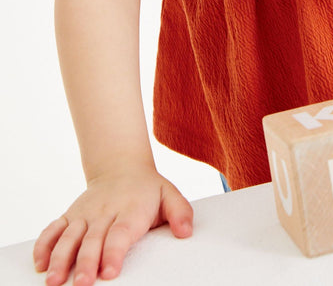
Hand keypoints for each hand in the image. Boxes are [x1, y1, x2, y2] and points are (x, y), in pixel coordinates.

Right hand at [33, 166, 192, 285]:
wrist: (121, 166)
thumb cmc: (147, 189)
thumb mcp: (169, 194)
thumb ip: (180, 213)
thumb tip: (186, 231)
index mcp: (130, 210)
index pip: (120, 233)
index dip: (113, 252)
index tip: (109, 272)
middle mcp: (104, 212)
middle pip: (92, 240)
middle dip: (85, 263)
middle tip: (82, 284)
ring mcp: (84, 214)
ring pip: (69, 236)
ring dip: (60, 259)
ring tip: (54, 280)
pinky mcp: (70, 215)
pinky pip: (53, 229)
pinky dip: (44, 245)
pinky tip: (39, 263)